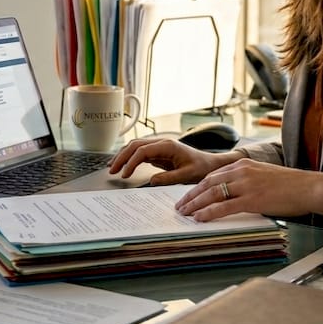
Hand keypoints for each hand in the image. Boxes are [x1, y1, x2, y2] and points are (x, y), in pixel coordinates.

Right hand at [108, 138, 240, 185]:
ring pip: (135, 147)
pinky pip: (140, 152)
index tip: (125, 175)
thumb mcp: (187, 176)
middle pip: (135, 145)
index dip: (131, 162)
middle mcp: (162, 143)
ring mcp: (160, 146)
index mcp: (168, 146)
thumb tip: (152, 180)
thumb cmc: (202, 168)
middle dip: (121, 157)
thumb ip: (170, 178)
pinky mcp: (159, 152)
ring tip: (113, 168)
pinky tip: (123, 166)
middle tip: (112, 171)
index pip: (143, 151)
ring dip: (123, 156)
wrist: (210, 164)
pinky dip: (130, 158)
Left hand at [175, 158, 322, 221]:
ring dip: (195, 204)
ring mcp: (246, 184)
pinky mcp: (252, 199)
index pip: (213, 174)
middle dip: (191, 195)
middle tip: (180, 205)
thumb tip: (235, 195)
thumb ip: (247, 181)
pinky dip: (209, 212)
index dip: (198, 186)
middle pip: (207, 182)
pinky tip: (199, 217)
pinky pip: (224, 206)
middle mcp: (241, 171)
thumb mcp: (264, 176)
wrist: (309, 187)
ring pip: (212, 194)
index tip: (189, 195)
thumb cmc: (291, 185)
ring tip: (184, 213)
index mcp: (243, 164)